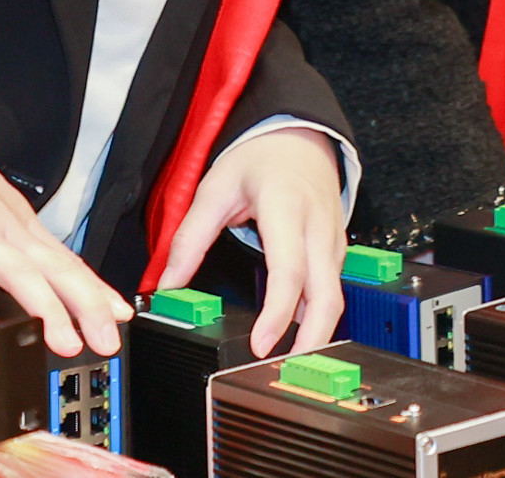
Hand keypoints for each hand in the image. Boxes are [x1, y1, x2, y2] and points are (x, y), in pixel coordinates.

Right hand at [0, 162, 128, 358]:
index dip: (96, 289)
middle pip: (58, 269)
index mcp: (21, 227)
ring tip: (66, 341)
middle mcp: (8, 231)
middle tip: (108, 338)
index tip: (121, 314)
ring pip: (20, 274)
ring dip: (48, 309)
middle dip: (88, 305)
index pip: (68, 261)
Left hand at [156, 125, 346, 355]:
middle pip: (326, 293)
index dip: (278, 313)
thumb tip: (169, 284)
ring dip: (318, 330)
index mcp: (286, 209)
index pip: (289, 270)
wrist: (299, 134)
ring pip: (334, 294)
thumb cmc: (260, 158)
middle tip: (287, 370)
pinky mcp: (336, 246)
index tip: (262, 344)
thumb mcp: (214, 188)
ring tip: (291, 361)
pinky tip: (299, 332)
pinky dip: (319, 313)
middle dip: (313, 338)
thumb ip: (190, 238)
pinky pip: (332, 285)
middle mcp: (317, 226)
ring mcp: (333, 237)